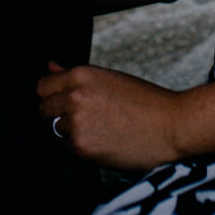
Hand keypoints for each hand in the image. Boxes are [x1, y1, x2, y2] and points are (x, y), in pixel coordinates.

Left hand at [38, 62, 186, 170]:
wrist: (172, 126)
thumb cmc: (146, 102)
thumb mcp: (109, 79)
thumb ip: (73, 75)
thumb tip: (50, 66)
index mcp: (81, 75)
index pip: (43, 86)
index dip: (53, 95)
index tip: (63, 101)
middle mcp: (74, 97)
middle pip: (44, 109)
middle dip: (59, 114)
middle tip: (85, 118)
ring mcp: (76, 123)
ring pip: (57, 130)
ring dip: (72, 132)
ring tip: (100, 129)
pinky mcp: (82, 147)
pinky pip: (69, 148)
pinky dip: (83, 147)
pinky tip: (104, 141)